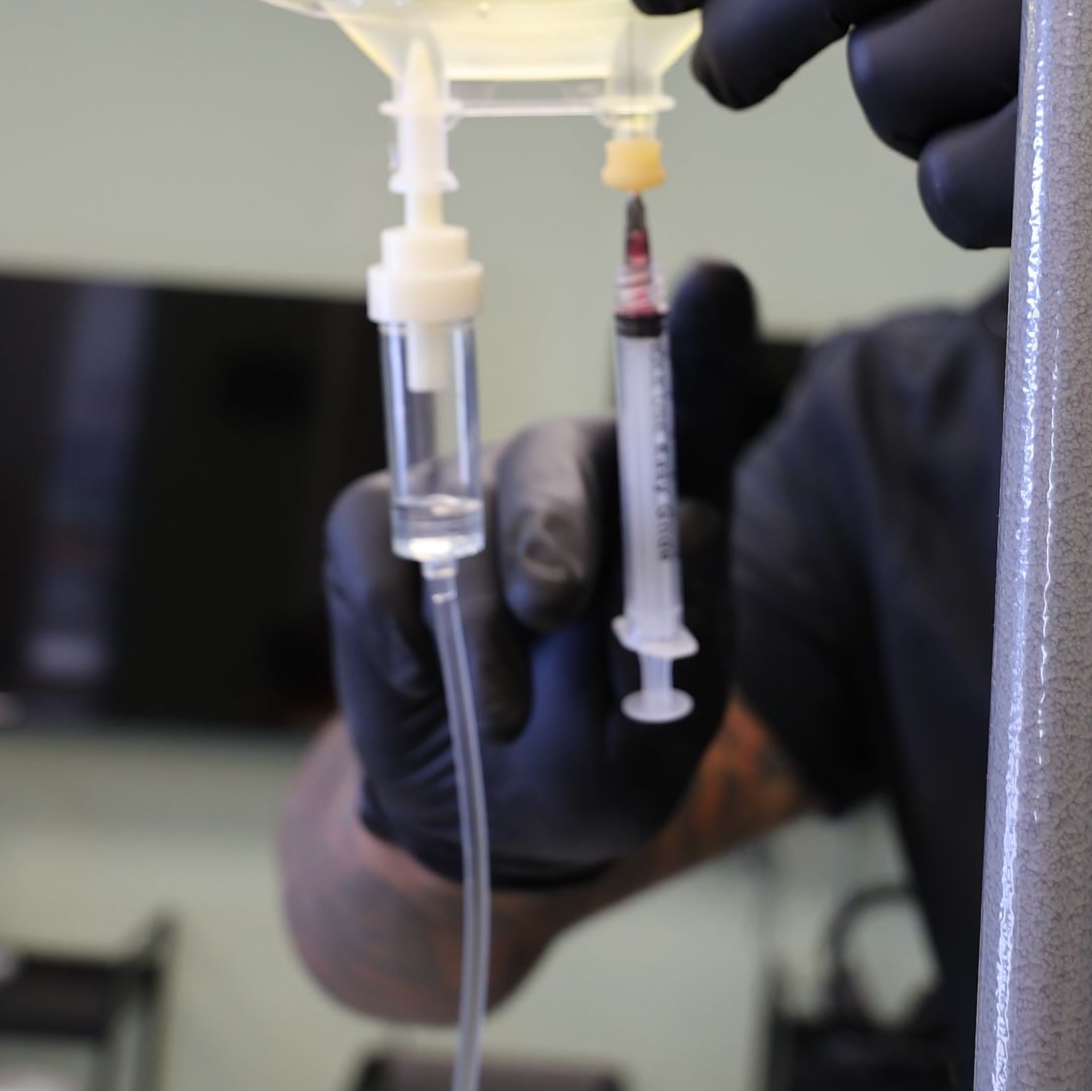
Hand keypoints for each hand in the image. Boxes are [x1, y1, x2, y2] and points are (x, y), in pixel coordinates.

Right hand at [324, 265, 770, 885]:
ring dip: (480, 629)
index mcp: (661, 511)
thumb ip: (687, 643)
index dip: (702, 343)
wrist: (483, 813)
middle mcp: (573, 479)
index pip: (688, 413)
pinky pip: (375, 546)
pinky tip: (422, 680)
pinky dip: (396, 630)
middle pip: (562, 455)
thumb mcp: (657, 743)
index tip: (716, 277)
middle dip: (553, 525)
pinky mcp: (381, 528)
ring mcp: (471, 493)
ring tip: (504, 714)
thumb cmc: (593, 760)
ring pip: (466, 512)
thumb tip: (698, 526)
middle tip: (555, 604)